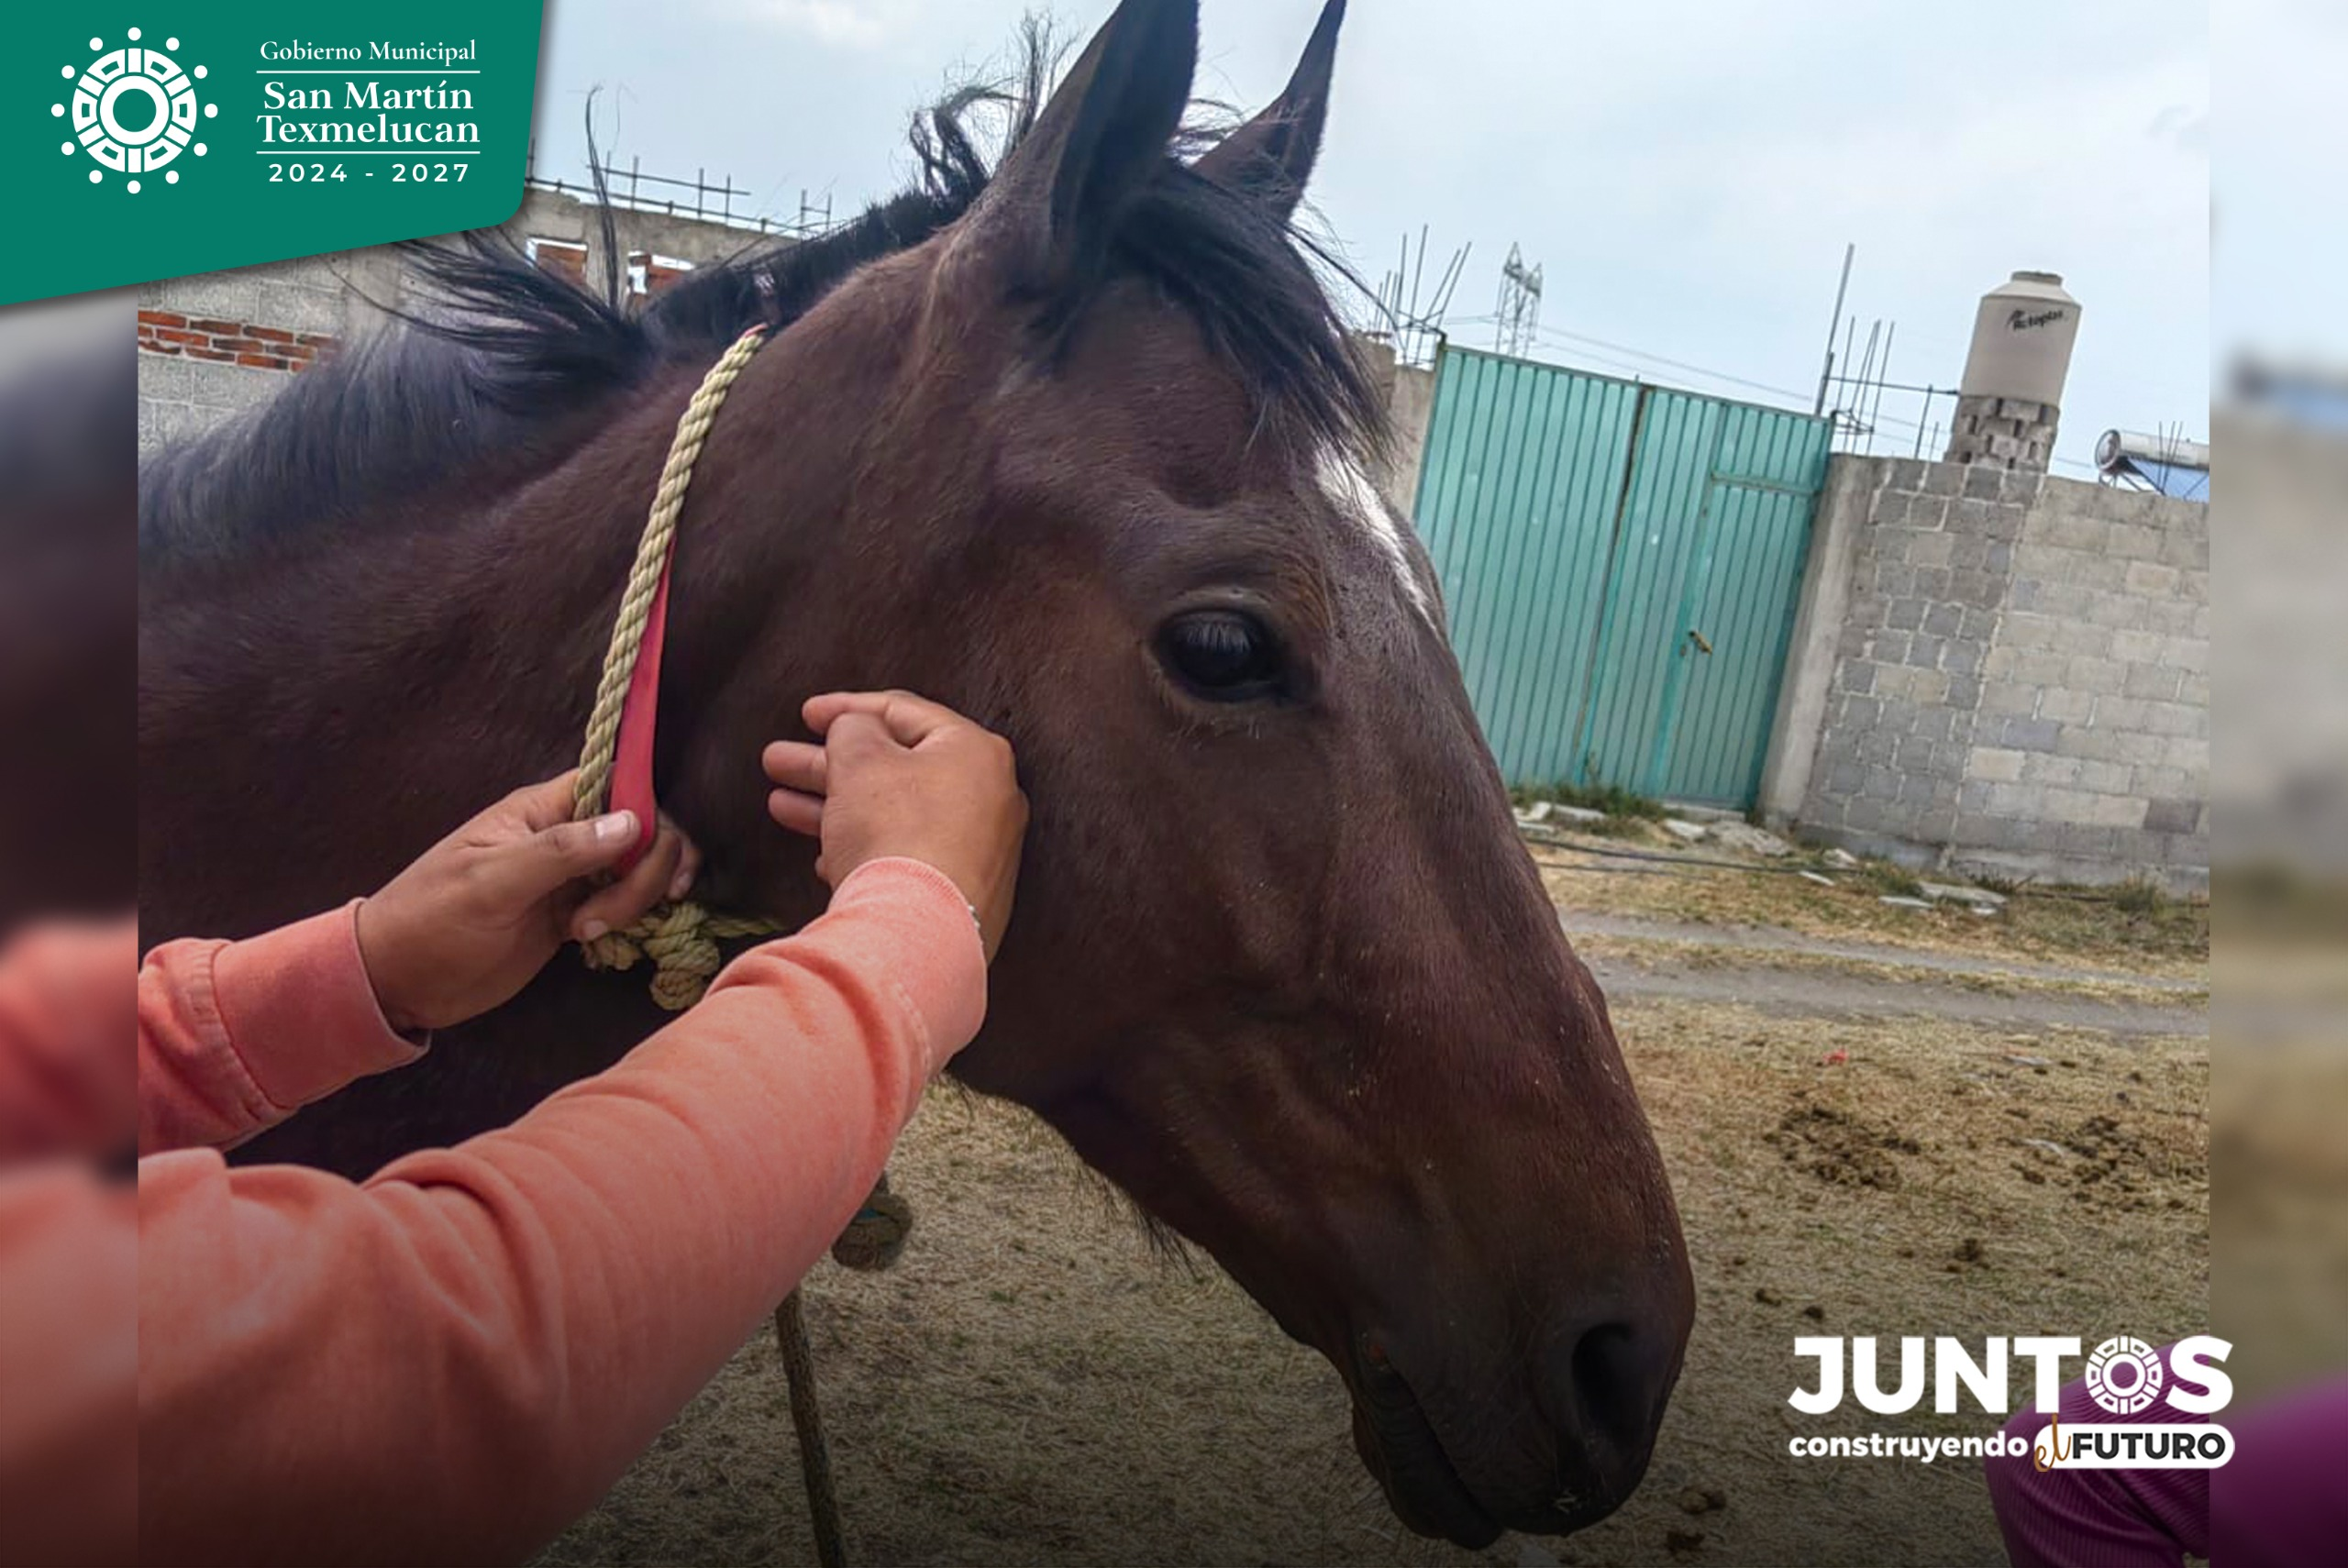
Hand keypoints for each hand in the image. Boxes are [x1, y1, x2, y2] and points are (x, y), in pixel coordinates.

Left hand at [355, 772, 702, 1031]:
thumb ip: (563, 851)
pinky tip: (601, 939)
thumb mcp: (492, 883)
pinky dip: (630, 919)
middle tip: (607, 913)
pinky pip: (625, 904)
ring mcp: (572, 878)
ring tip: (587, 930)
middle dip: (644, 870)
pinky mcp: (574, 915)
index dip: (647, 810)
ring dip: (633, 901)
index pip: (618, 784)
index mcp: (542, 811)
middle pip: (642, 830)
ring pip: (638, 870)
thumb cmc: (432, 919)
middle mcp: (565, 837)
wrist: (400, 980)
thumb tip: (634, 822)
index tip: (653, 853)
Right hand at [762, 691, 1026, 960]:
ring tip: (780, 805)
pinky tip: (824, 858)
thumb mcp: (860, 759)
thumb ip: (851, 728)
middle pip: (895, 768)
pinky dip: (865, 849)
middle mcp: (989, 798)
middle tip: (778, 762)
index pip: (904, 713)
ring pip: (894, 815)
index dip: (847, 708)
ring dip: (834, 806)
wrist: (917, 932)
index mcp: (975, 752)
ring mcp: (980, 851)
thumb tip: (855, 728)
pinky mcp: (962, 894)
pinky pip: (906, 856)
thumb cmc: (894, 831)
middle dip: (829, 764)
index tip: (806, 714)